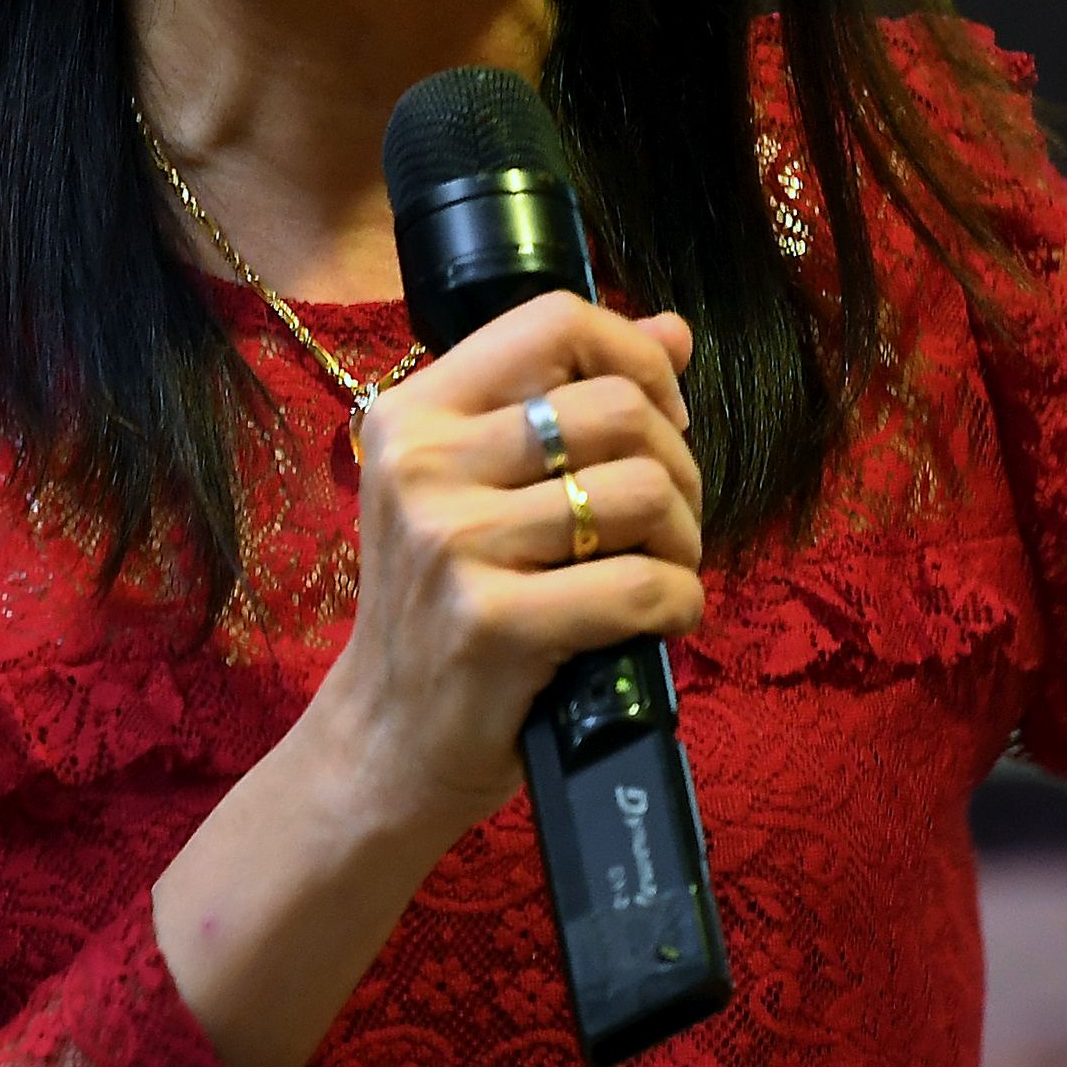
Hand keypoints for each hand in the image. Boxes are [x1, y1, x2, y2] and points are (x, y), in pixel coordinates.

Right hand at [306, 293, 703, 844]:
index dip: (637, 358)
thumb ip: (568, 401)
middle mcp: (422, 466)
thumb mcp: (479, 490)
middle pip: (617, 408)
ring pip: (642, 492)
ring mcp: (453, 545)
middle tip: (664, 520)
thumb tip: (675, 333)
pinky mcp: (494, 624)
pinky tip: (659, 620)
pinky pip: (642, 585)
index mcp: (414, 415)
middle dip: (677, 465)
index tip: (660, 416)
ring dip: (682, 539)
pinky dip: (679, 604)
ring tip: (659, 570)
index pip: (554, 322)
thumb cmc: (444, 609)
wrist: (384, 743)